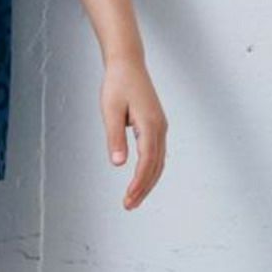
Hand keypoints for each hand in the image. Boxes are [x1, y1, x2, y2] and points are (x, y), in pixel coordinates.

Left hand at [100, 57, 167, 209]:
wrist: (128, 64)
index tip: (127, 199)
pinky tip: (141, 182)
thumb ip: (114, 138)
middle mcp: (160, 128)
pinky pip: (157, 155)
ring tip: (132, 200)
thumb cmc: (117, 86)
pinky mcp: (156, 126)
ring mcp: (161, 127)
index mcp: (150, 125)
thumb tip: (118, 164)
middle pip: (155, 166)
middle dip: (143, 188)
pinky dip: (150, 171)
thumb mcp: (110, 112)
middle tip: (128, 206)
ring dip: (147, 183)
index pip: (147, 162)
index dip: (138, 183)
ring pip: (158, 162)